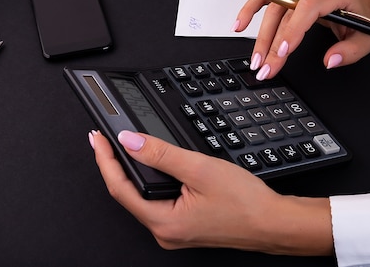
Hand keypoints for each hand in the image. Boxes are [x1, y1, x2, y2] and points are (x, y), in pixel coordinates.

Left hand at [90, 130, 333, 255]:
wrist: (273, 222)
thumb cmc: (246, 202)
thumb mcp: (200, 169)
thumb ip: (161, 154)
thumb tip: (130, 141)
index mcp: (164, 222)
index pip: (120, 188)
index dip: (105, 160)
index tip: (96, 138)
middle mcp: (165, 232)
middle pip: (127, 194)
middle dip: (115, 165)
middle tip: (104, 139)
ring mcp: (175, 231)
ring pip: (144, 198)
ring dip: (135, 172)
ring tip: (126, 148)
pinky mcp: (185, 226)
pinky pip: (159, 202)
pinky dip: (153, 182)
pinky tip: (155, 167)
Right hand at [234, 0, 369, 79]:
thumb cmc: (360, 13)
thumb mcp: (367, 36)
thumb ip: (351, 51)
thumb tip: (330, 61)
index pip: (307, 7)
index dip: (292, 29)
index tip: (282, 52)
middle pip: (286, 12)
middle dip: (272, 43)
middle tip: (265, 67)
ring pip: (272, 8)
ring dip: (261, 36)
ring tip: (256, 59)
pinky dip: (250, 10)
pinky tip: (239, 25)